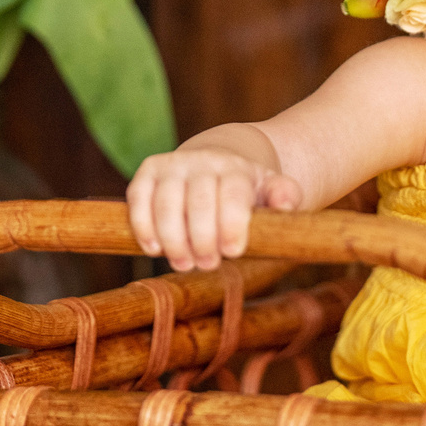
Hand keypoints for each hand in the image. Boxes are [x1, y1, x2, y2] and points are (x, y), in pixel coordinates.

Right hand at [126, 144, 301, 270]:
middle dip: (203, 240)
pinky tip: (154, 249)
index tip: (233, 251)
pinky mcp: (148, 171)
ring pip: (166, 203)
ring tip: (184, 263)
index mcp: (236, 168)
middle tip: (209, 265)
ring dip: (173, 240)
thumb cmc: (246, 189)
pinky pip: (138, 198)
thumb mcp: (271, 191)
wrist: (217, 160)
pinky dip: (143, 226)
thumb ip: (285, 196)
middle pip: (198, 202)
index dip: (231, 225)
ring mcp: (173, 164)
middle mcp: (203, 161)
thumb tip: (287, 203)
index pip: (233, 195)